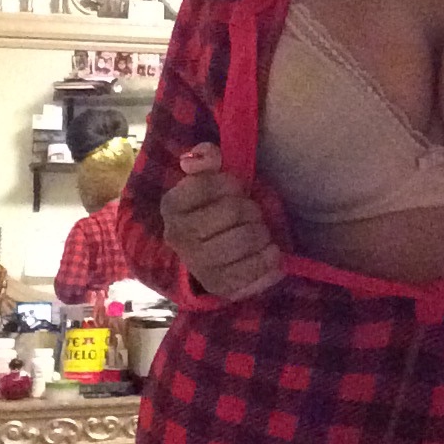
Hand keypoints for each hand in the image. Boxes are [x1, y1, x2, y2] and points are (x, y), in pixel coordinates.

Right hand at [160, 143, 282, 300]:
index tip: (237, 190)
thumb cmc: (213, 208)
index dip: (231, 184)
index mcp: (172, 206)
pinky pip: (254, 272)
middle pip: (232, 211)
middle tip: (254, 213)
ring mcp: (198, 265)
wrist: (205, 253)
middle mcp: (179, 237)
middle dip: (251, 208)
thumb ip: (206, 158)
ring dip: (262, 233)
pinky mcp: (219, 288)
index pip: (209, 184)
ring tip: (262, 233)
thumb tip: (203, 156)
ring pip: (244, 240)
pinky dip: (270, 259)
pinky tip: (271, 253)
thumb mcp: (207, 178)